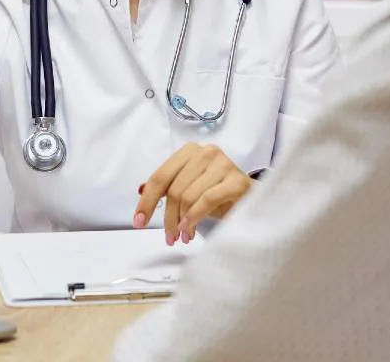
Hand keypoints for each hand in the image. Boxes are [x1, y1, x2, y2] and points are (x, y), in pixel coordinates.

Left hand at [132, 143, 252, 244]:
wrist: (251, 199)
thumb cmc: (218, 193)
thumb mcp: (189, 188)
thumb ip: (167, 187)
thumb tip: (140, 190)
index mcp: (189, 151)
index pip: (160, 176)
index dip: (146, 201)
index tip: (138, 222)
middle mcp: (206, 152)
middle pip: (174, 189)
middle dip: (167, 218)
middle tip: (169, 237)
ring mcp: (223, 163)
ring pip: (188, 196)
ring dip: (181, 222)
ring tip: (182, 236)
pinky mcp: (236, 180)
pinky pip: (207, 200)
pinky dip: (194, 218)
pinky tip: (190, 230)